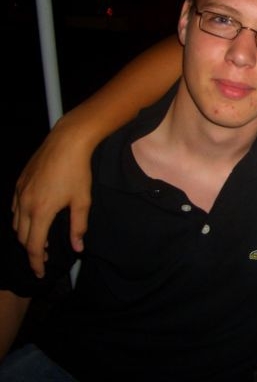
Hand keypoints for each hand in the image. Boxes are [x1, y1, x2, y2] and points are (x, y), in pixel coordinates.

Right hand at [11, 121, 91, 277]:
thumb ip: (79, 227)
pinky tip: (33, 219)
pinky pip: (14, 208)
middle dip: (31, 251)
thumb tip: (77, 248)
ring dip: (25, 235)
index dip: (36, 263)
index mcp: (41, 212)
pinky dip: (21, 220)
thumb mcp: (83, 201)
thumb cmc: (77, 171)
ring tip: (39, 240)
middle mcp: (25, 204)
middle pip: (22, 237)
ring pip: (16, 223)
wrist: (66, 143)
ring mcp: (19, 193)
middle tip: (43, 258)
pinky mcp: (19, 183)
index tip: (40, 273)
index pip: (33, 247)